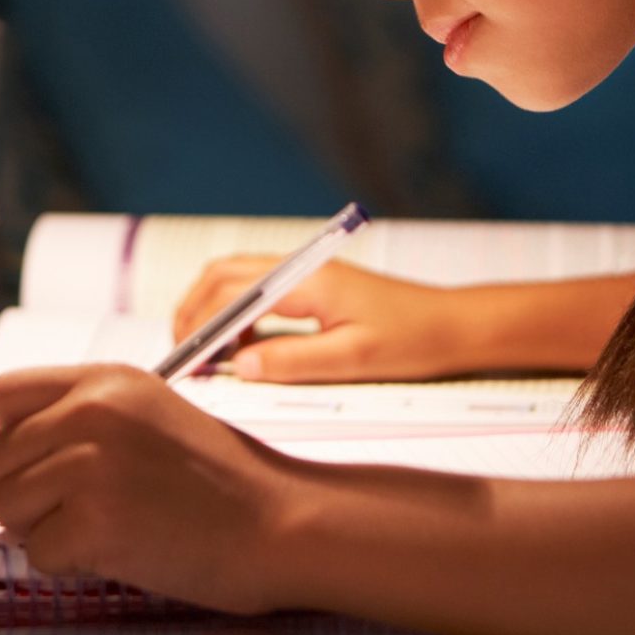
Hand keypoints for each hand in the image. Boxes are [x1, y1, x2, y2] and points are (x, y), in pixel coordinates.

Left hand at [0, 363, 303, 614]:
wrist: (281, 522)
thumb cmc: (226, 480)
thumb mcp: (153, 413)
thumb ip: (87, 416)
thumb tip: (17, 449)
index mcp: (106, 380)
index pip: (4, 395)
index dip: (13, 436)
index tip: (37, 462)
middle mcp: (92, 412)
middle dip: (22, 493)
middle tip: (72, 511)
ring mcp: (91, 467)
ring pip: (6, 506)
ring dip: (41, 529)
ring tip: (101, 526)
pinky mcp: (94, 524)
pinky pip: (36, 554)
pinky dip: (68, 564)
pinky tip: (118, 549)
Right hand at [172, 256, 465, 381]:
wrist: (453, 325)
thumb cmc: (413, 341)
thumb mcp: (353, 361)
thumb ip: (293, 362)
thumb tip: (240, 366)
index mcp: (309, 281)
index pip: (232, 292)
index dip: (199, 324)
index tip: (183, 359)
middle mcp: (303, 268)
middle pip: (224, 274)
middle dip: (193, 311)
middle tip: (181, 356)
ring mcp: (307, 273)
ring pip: (237, 278)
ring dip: (212, 311)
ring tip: (204, 356)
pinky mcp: (314, 286)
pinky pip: (259, 291)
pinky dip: (236, 314)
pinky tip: (242, 350)